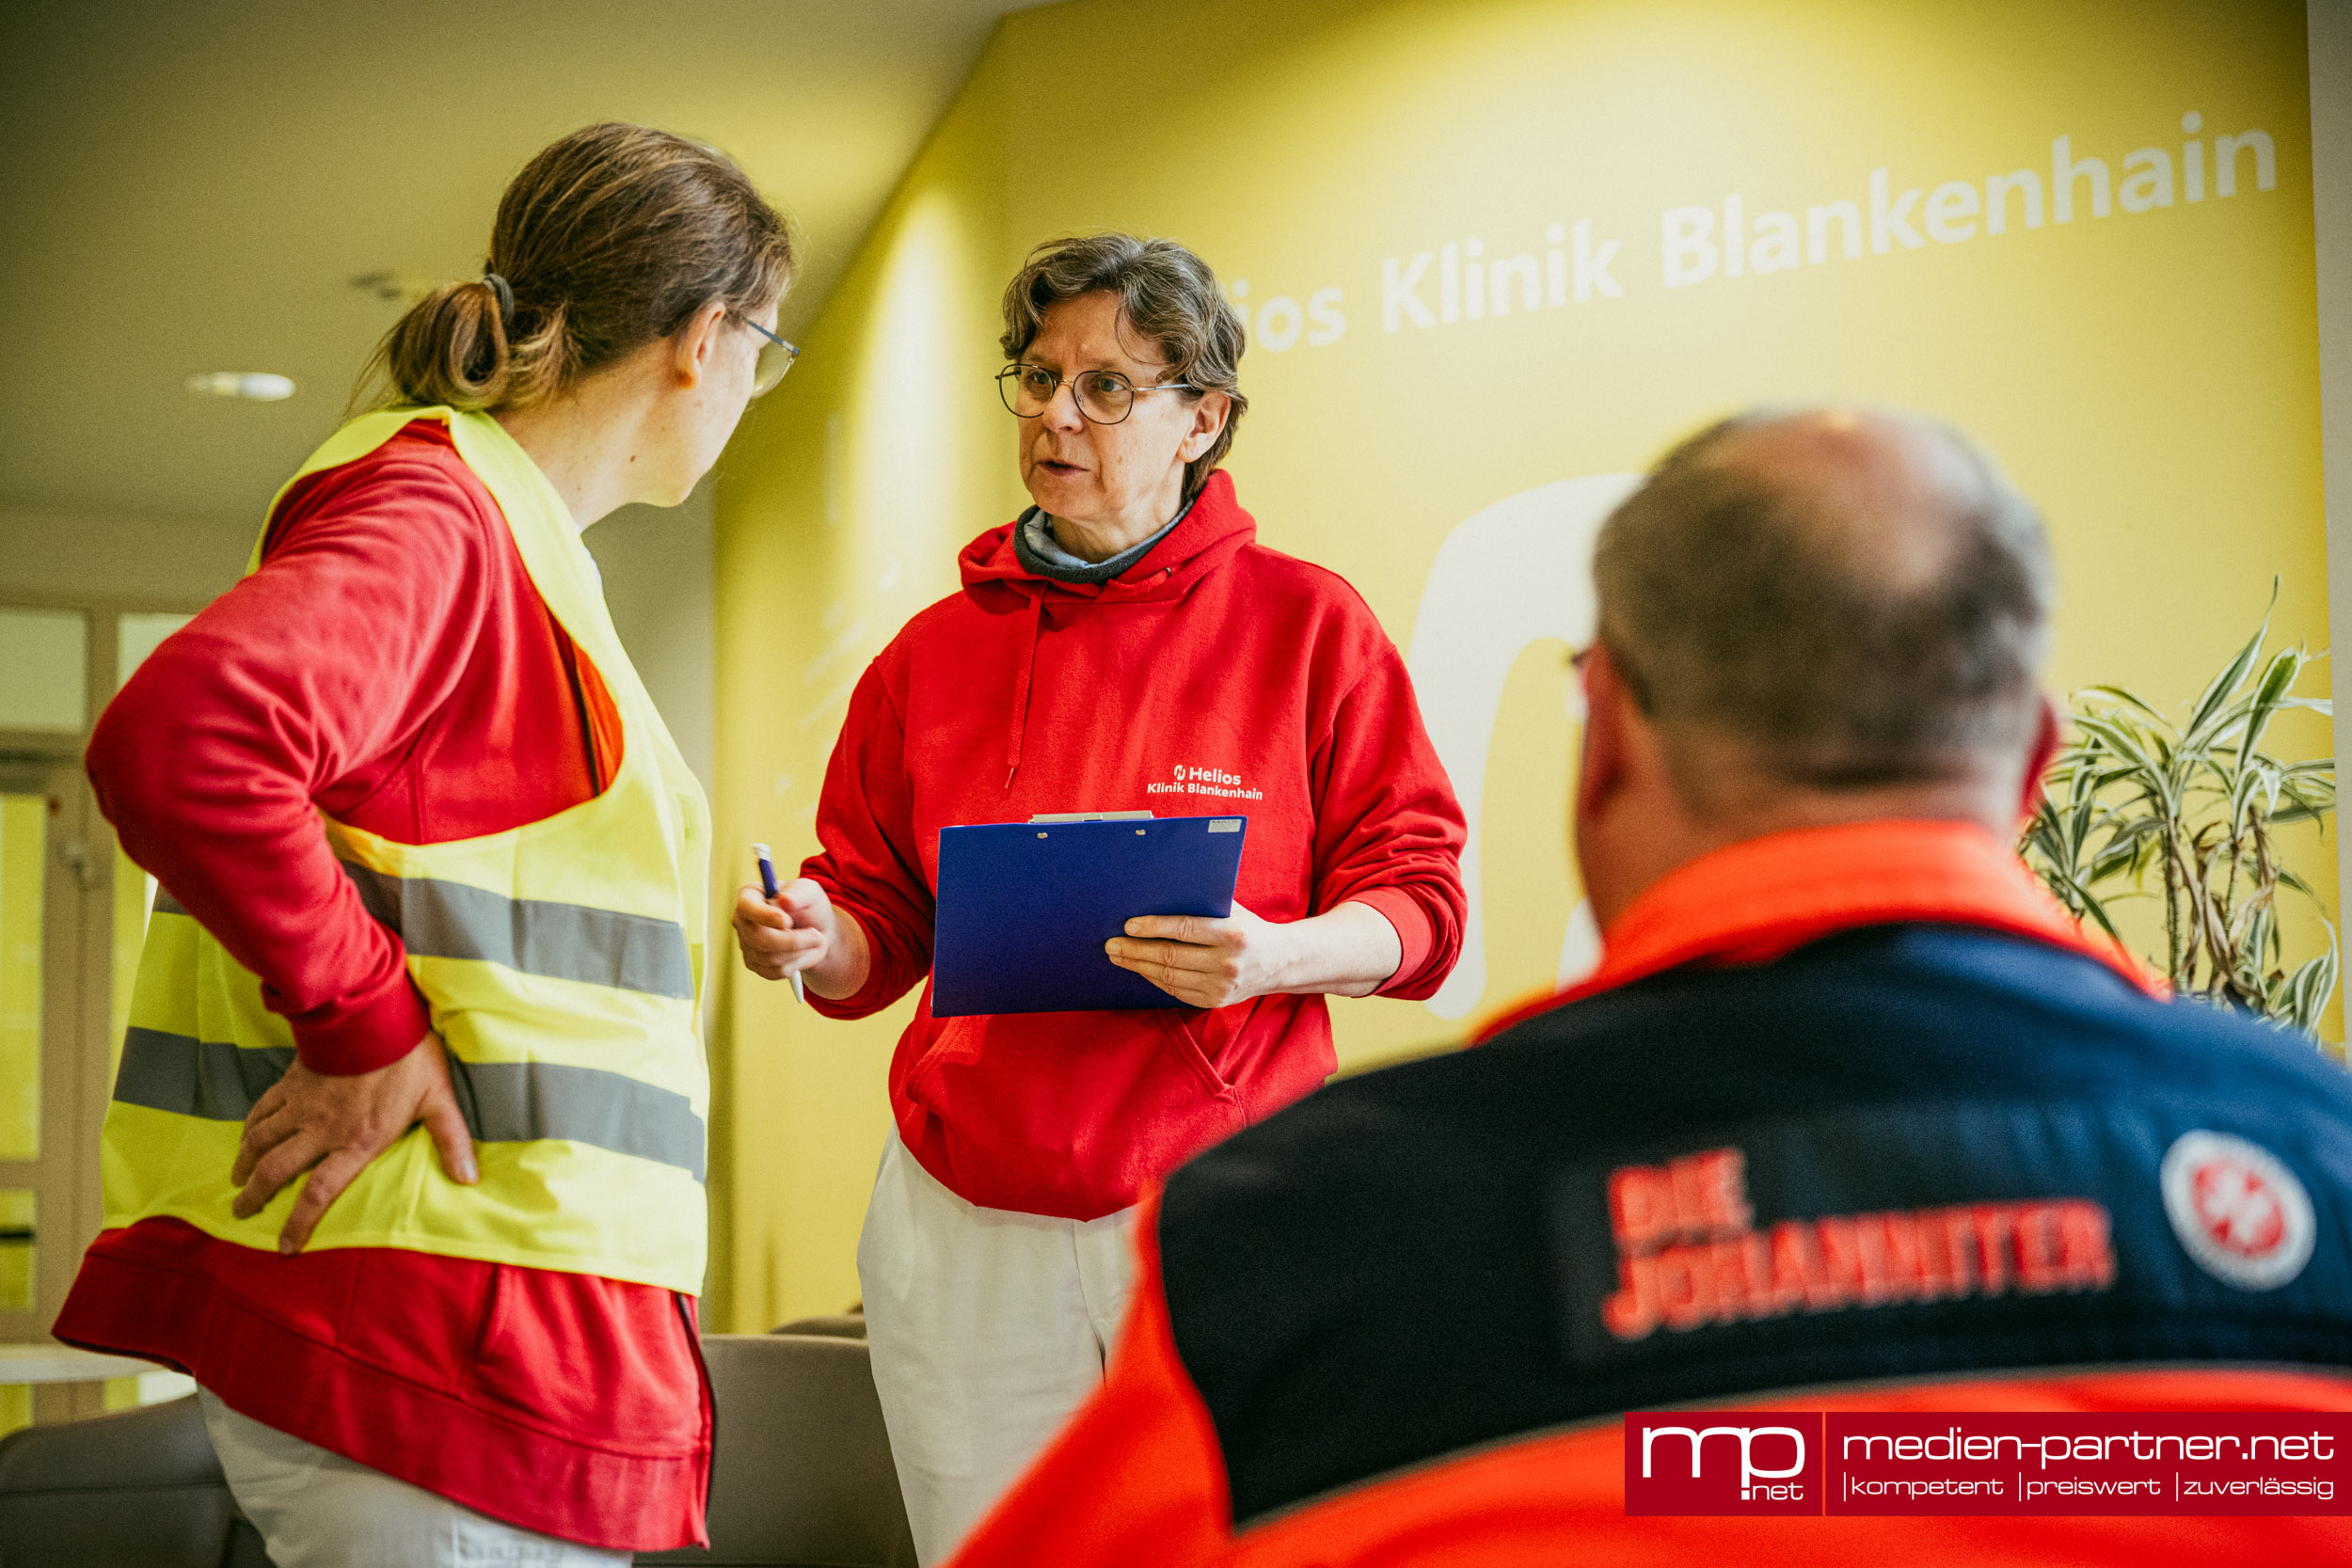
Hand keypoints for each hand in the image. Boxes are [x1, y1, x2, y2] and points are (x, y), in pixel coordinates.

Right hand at [231, 1030, 476, 1254]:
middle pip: (276, 1172)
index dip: (299, 1223)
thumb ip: (451, 1141)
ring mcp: (302, 1105)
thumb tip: (469, 1178)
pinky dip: (248, 1127)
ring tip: (236, 1181)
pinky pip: (261, 1110)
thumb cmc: (410, 1058)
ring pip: (260, 1141)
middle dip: (255, 1197)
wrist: (374, 1014)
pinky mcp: (292, 1081)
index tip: (284, 1247)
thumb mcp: (438, 1100)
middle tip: (239, 1212)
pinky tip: (245, 1137)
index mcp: (356, 1142)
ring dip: (244, 1164)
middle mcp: (321, 1129)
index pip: (319, 1193)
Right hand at [732, 877, 870, 998]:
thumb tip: (785, 900)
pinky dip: (796, 964)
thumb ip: (799, 894)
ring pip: (770, 958)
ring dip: (800, 951)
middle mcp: (742, 920)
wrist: (816, 930)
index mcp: (750, 895)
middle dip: (792, 941)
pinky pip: (775, 972)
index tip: (787, 922)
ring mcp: (745, 944)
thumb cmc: (809, 905)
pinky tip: (803, 952)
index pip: (747, 907)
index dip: (765, 916)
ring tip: (813, 940)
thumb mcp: (810, 892)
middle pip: (758, 939)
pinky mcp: (754, 964)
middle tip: (816, 936)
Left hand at [1106, 903, 1297, 1008]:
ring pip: (1169, 977)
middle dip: (1136, 950)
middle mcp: (1227, 963)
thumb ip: (1203, 904)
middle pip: (1171, 957)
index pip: (1184, 930)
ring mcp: (1221, 986)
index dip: (1153, 928)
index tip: (1129, 926)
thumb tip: (1159, 894)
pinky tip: (1141, 969)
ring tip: (1119, 957)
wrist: (1280, 962)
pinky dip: (1155, 979)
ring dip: (1139, 966)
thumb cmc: (1249, 928)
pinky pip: (1176, 991)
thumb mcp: (1234, 910)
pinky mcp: (1215, 1001)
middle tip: (1112, 944)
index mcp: (1232, 935)